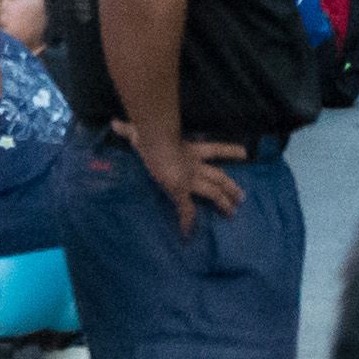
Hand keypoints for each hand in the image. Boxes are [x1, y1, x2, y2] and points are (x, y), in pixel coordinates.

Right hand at [115, 120, 246, 230]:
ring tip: (233, 213)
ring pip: (213, 193)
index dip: (231, 150)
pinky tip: (187, 234)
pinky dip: (186, 222)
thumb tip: (113, 123)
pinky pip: (185, 210)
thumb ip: (129, 128)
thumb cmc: (151, 132)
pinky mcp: (180, 190)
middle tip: (242, 197)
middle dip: (231, 187)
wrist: (155, 140)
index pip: (216, 149)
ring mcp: (189, 179)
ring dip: (223, 203)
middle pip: (219, 177)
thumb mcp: (141, 129)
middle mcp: (195, 165)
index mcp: (191, 149)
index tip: (245, 153)